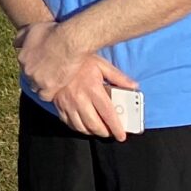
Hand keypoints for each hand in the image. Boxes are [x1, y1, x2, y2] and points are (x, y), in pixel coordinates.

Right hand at [17, 18, 137, 139]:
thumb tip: (134, 87)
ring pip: (80, 126)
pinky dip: (77, 127)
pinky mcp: (58, 104)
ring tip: (98, 130)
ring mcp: (67, 103)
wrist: (56, 55)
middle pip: (94, 124)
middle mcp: (79, 99)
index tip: (122, 135)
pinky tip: (83, 125)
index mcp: (93, 89)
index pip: (108, 114)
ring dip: (91, 132)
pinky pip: (68, 122)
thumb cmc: (81, 60)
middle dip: (104, 132)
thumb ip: (118, 77)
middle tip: (110, 133)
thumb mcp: (102, 65)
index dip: (116, 127)